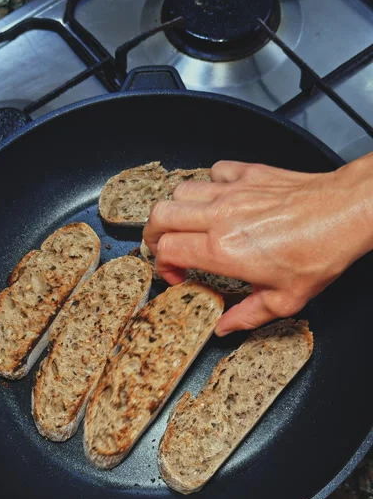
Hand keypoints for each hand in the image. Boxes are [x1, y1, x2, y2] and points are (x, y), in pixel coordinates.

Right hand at [143, 155, 372, 335]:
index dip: (163, 267)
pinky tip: (221, 200)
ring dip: (178, 210)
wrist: (345, 212)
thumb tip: (225, 326)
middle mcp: (220, 217)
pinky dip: (208, 185)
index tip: (179, 276)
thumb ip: (247, 315)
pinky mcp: (247, 173)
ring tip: (190, 226)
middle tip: (166, 249)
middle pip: (159, 216)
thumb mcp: (285, 300)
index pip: (166, 250)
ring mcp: (232, 191)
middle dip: (153, 235)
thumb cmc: (319, 253)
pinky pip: (212, 172)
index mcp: (222, 250)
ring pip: (179, 191)